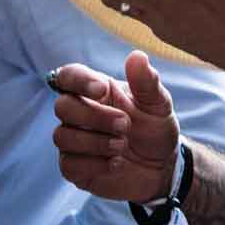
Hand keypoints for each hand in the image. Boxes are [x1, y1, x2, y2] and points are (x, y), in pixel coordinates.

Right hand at [50, 51, 179, 205]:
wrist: (161, 167)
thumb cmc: (155, 128)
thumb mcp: (158, 104)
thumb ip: (146, 82)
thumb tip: (137, 56)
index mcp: (97, 90)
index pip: (69, 75)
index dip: (78, 80)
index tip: (101, 90)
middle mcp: (80, 113)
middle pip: (63, 106)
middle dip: (94, 117)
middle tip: (125, 125)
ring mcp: (74, 141)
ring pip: (62, 136)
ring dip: (95, 142)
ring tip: (123, 145)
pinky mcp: (75, 168)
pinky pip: (68, 165)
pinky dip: (94, 164)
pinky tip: (116, 163)